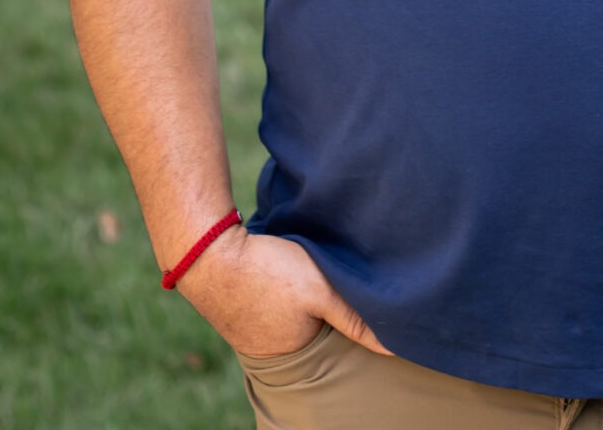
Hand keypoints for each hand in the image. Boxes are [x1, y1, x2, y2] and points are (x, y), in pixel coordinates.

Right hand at [177, 227, 394, 360]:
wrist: (206, 251)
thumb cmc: (267, 271)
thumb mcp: (320, 290)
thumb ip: (355, 317)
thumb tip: (396, 346)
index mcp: (293, 351)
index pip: (332, 337)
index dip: (344, 316)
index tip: (356, 294)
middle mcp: (269, 347)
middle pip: (309, 326)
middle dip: (320, 308)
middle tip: (329, 278)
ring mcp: (249, 326)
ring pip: (288, 311)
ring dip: (298, 295)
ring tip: (305, 273)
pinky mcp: (237, 301)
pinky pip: (267, 299)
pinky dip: (276, 287)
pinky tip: (281, 268)